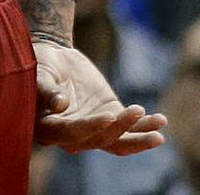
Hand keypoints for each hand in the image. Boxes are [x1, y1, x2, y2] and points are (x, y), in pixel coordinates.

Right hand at [32, 41, 167, 154]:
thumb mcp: (39, 72)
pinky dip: (145, 127)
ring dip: (139, 139)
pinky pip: (129, 130)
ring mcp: (93, 129)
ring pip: (118, 143)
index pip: (71, 133)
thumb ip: (46, 89)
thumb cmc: (39, 63)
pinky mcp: (110, 119)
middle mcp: (71, 135)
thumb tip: (59, 104)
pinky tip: (160, 120)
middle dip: (120, 129)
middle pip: (98, 140)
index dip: (90, 127)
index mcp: (48, 127)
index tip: (108, 116)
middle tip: (137, 111)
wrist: (54, 56)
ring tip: (159, 130)